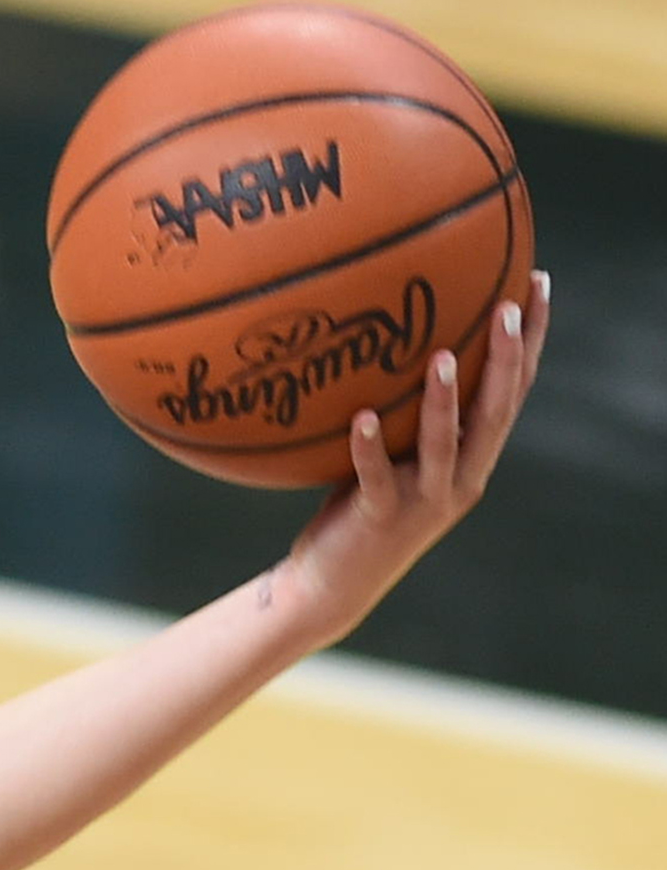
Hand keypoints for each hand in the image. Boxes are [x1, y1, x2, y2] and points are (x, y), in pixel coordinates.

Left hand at [279, 273, 549, 645]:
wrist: (331, 585)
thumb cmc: (358, 508)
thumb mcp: (392, 453)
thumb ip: (404, 411)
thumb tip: (390, 341)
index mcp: (473, 459)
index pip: (513, 391)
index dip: (530, 340)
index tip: (537, 284)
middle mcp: (460, 479)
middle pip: (494, 412)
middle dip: (505, 359)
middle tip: (509, 307)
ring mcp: (423, 501)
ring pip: (443, 445)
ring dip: (446, 401)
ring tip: (443, 357)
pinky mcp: (381, 519)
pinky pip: (375, 479)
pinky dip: (370, 448)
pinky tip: (361, 417)